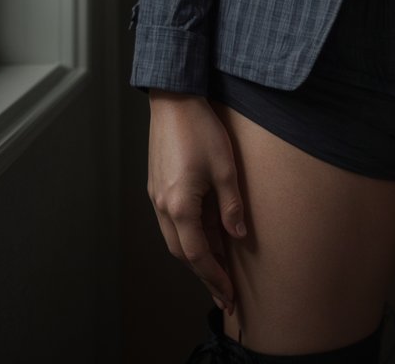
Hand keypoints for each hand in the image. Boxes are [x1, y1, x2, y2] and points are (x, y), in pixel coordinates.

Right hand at [147, 90, 247, 313]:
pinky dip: (189, 235)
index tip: (229, 295)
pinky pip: (172, 222)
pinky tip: (206, 235)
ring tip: (218, 268)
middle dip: (204, 275)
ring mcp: (156, 197)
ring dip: (196, 256)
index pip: (197, 256)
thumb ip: (231, 206)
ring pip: (175, 239)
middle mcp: (162, 207)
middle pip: (182, 253)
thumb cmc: (200, 130)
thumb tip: (239, 235)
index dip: (214, 278)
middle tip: (224, 293)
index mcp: (179, 207)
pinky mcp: (157, 186)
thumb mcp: (225, 168)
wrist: (174, 100)